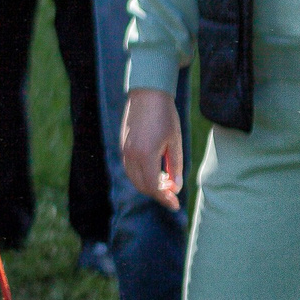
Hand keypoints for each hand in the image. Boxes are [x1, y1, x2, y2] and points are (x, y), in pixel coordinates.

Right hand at [120, 87, 184, 208]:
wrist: (147, 94)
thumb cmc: (165, 116)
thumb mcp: (175, 142)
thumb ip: (175, 166)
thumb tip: (176, 187)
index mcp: (146, 156)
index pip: (153, 187)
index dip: (165, 199)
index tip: (176, 205)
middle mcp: (131, 156)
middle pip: (142, 186)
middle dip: (158, 194)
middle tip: (173, 194)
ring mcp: (125, 150)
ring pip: (134, 178)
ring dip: (148, 185)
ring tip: (165, 182)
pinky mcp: (123, 145)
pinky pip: (130, 168)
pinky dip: (141, 175)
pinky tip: (154, 171)